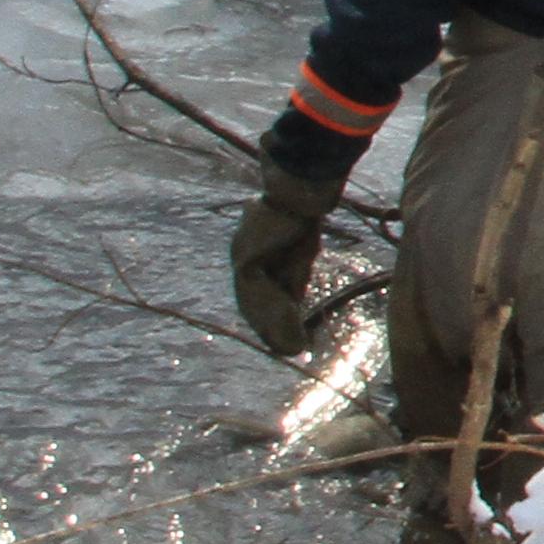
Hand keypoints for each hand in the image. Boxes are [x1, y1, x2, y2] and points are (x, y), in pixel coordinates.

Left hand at [227, 161, 343, 357]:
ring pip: (254, 302)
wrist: (297, 194)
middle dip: (267, 327)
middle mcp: (242, 256)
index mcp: (252, 252)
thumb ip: (293, 277)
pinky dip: (273, 314)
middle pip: (251, 301)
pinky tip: (288, 327)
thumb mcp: (301, 254)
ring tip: (287, 346)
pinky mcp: (247, 260)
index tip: (280, 334)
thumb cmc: (302, 217)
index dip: (268, 315)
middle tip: (283, 349)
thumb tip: (294, 305)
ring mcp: (241, 257)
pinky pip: (259, 296)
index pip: (258, 291)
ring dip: (271, 326)